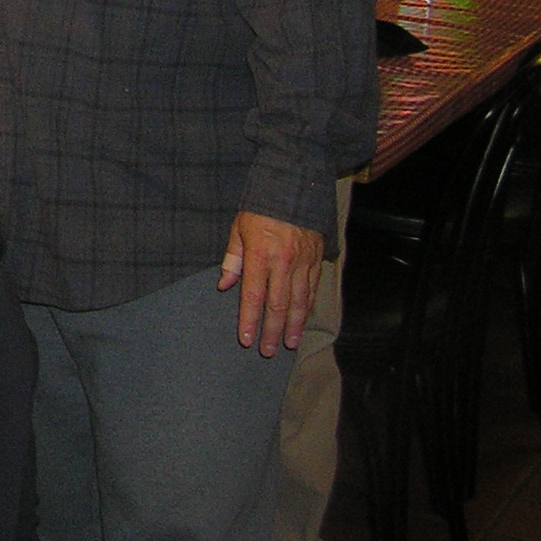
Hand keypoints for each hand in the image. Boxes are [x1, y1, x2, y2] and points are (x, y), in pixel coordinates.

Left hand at [219, 212, 324, 356]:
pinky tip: (302, 321)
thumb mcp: (238, 229)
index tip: (246, 339)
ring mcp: (303, 263)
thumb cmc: (260, 210)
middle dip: (272, 331)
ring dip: (293, 326)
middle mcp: (283, 262)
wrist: (294, 189)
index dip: (249, 321)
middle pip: (277, 306)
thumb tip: (224, 285)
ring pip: (298, 303)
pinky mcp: (316, 261)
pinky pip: (311, 291)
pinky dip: (306, 309)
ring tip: (289, 344)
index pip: (252, 296)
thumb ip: (232, 259)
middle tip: (268, 351)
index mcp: (260, 255)